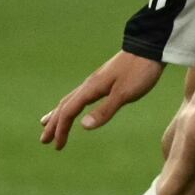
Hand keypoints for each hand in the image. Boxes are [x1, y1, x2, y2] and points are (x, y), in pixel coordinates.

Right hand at [40, 49, 165, 149]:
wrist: (150, 48)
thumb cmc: (139, 72)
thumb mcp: (124, 94)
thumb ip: (105, 110)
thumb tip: (82, 126)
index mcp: (91, 88)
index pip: (69, 111)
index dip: (61, 129)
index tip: (58, 146)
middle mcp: (89, 84)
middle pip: (65, 106)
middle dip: (54, 124)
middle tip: (44, 140)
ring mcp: (95, 81)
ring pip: (71, 99)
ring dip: (59, 114)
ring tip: (48, 123)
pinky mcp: (103, 80)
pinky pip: (80, 96)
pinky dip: (71, 105)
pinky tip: (75, 107)